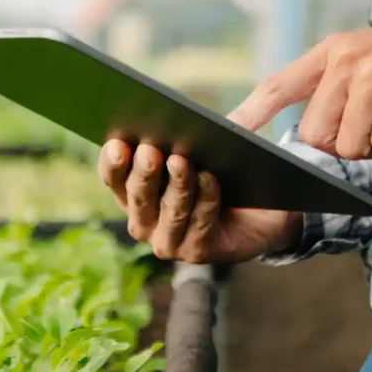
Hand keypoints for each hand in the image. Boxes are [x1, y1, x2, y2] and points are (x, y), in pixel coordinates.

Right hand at [97, 140, 301, 263]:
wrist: (259, 214)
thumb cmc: (222, 174)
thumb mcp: (201, 148)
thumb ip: (190, 134)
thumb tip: (186, 119)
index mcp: (133, 193)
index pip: (113, 177)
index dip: (112, 162)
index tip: (118, 143)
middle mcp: (143, 222)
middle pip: (138, 196)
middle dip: (144, 172)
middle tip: (149, 151)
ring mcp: (168, 241)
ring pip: (170, 211)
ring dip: (176, 185)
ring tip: (181, 161)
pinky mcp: (197, 252)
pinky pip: (200, 223)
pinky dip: (206, 199)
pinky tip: (210, 178)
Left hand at [228, 5, 371, 159]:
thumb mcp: (370, 68)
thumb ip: (335, 94)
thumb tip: (309, 139)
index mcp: (331, 53)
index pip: (278, 85)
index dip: (250, 112)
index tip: (227, 133)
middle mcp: (345, 58)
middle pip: (316, 134)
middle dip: (346, 143)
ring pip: (350, 144)